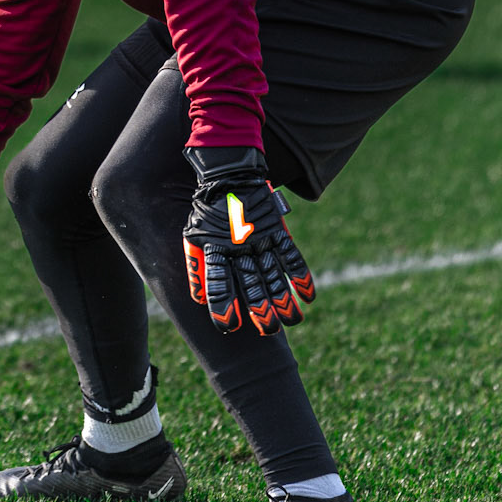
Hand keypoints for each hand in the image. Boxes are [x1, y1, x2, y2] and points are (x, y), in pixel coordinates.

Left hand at [182, 146, 315, 336]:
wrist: (227, 171)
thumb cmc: (207, 208)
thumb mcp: (193, 234)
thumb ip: (197, 265)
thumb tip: (198, 298)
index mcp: (214, 248)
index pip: (218, 283)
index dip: (223, 305)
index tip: (228, 327)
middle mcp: (238, 246)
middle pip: (251, 283)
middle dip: (260, 309)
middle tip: (268, 331)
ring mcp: (260, 238)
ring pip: (274, 274)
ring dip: (284, 299)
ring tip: (292, 321)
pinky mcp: (276, 229)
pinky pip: (291, 255)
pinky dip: (301, 275)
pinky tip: (309, 296)